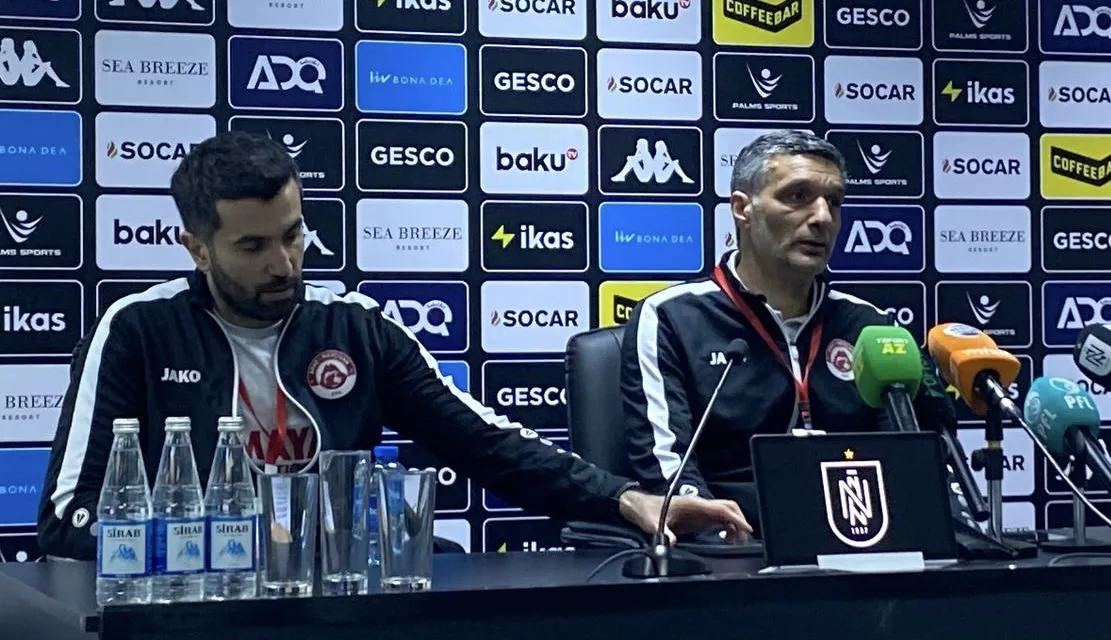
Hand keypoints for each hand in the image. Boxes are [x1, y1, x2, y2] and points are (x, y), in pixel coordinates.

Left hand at [617, 489, 751, 545]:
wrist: (639, 506)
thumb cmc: (646, 511)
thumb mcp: (652, 523)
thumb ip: (663, 533)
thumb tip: (672, 543)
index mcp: (693, 504)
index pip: (721, 508)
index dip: (736, 518)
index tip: (746, 530)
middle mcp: (700, 506)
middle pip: (729, 508)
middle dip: (740, 522)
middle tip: (743, 540)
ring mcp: (700, 512)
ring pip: (726, 514)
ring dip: (735, 526)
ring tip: (736, 542)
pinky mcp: (698, 518)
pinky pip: (719, 521)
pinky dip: (728, 529)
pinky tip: (726, 539)